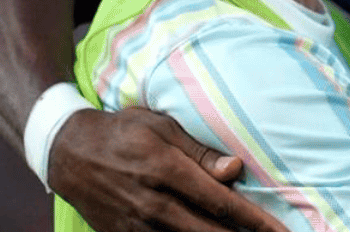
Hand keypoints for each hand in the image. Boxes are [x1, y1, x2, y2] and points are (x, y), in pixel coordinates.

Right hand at [49, 107, 290, 231]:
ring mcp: (136, 226)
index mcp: (167, 171)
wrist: (67, 152)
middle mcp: (153, 205)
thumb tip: (236, 170)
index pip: (222, 203)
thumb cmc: (124, 132)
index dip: (255, 221)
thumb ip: (201, 152)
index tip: (281, 231)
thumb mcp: (163, 128)